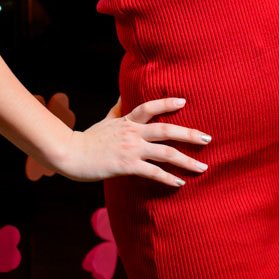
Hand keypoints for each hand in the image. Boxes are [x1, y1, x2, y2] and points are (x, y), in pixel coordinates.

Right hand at [57, 96, 211, 186]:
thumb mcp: (105, 121)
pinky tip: (179, 182)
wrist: (70, 154)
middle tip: (207, 139)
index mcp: (127, 120)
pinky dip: (168, 177)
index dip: (167, 103)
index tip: (184, 102)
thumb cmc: (88, 139)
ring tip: (202, 167)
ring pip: (165, 153)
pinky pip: (152, 172)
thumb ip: (117, 110)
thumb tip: (124, 97)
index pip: (150, 107)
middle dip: (189, 134)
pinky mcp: (126, 165)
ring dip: (186, 160)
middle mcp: (132, 133)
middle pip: (166, 131)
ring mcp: (130, 149)